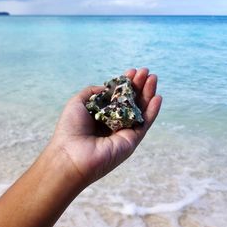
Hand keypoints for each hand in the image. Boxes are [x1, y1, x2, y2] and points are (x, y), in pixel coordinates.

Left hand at [49, 68, 161, 184]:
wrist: (71, 154)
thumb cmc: (70, 129)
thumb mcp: (77, 103)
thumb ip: (93, 92)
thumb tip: (109, 87)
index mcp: (100, 114)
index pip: (117, 97)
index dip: (125, 84)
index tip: (132, 71)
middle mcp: (113, 123)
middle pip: (131, 102)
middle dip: (139, 86)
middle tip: (146, 72)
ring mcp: (123, 132)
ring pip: (140, 111)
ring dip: (148, 94)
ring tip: (153, 78)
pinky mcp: (131, 141)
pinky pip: (144, 124)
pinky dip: (152, 111)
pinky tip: (157, 97)